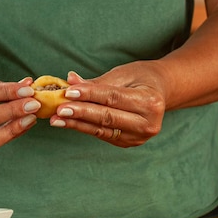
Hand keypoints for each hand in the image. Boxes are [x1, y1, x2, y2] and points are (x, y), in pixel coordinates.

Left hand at [49, 65, 165, 147]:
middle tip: (58, 108)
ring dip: (77, 124)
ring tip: (56, 119)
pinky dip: (84, 127)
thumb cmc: (141, 78)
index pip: (113, 98)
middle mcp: (147, 123)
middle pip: (108, 117)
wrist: (160, 92)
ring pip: (102, 129)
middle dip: (81, 112)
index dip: (90, 95)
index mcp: (150, 102)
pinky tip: (67, 122)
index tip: (68, 91)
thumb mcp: (123, 74)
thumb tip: (70, 81)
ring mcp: (138, 137)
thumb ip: (97, 82)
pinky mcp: (128, 143)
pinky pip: (102, 134)